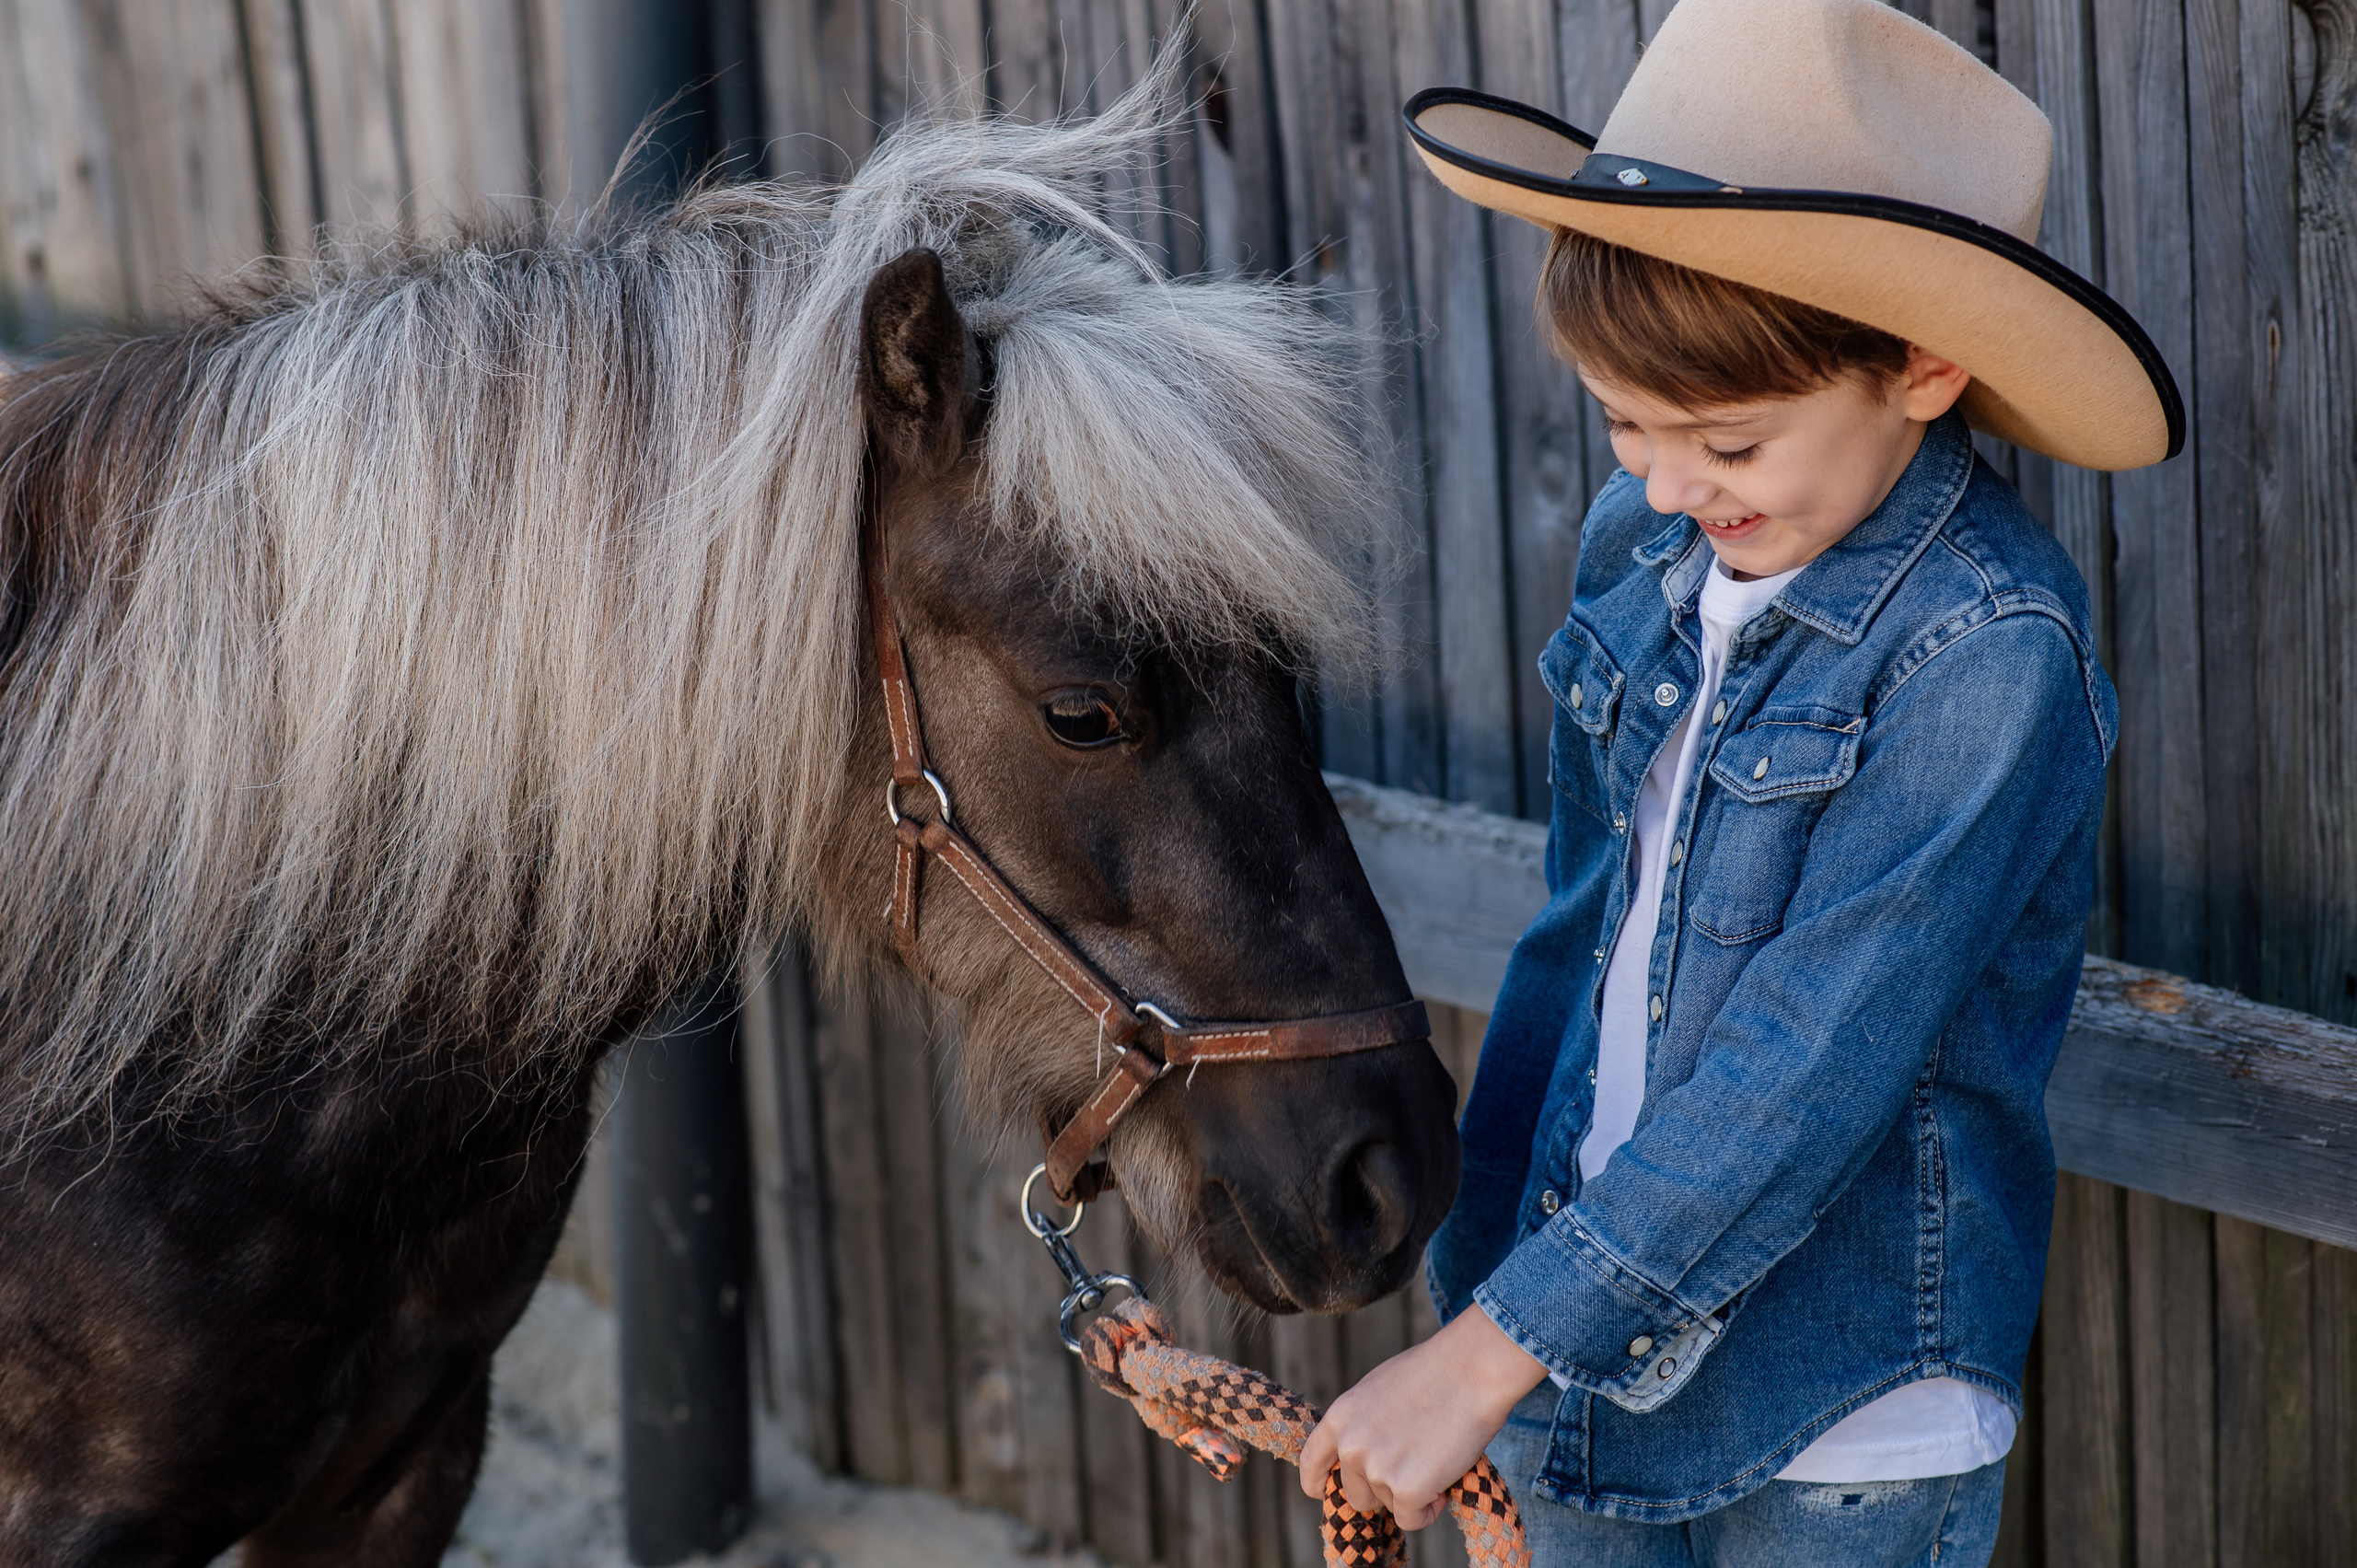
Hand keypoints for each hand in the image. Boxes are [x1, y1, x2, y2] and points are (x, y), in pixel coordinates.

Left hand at [1297, 1304, 1548, 1528]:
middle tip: (1416, 1463)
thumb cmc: (1436, 1373)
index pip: (1313, 1463)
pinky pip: (1412, 1518)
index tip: (1324, 1491)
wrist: (1472, 1368)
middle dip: (1384, 1489)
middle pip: (1356, 1494)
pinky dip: (1430, 1508)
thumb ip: (1363, 1423)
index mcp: (1340, 1416)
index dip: (1319, 1482)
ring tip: (1436, 1457)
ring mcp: (1376, 1468)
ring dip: (1411, 1494)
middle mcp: (1350, 1445)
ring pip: (1388, 1506)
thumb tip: (1361, 1454)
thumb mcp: (1380, 1391)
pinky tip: (1446, 1478)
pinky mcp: (1405, 1489)